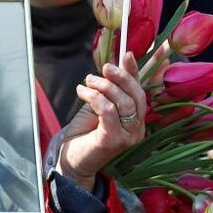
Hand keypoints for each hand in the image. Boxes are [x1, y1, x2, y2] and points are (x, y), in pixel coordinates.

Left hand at [59, 53, 144, 191]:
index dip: (135, 72)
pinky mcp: (113, 140)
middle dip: (120, 77)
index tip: (127, 54)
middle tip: (103, 68)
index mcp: (137, 119)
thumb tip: (116, 64)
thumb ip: (110, 88)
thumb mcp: (100, 104)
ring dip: (104, 86)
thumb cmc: (85, 131)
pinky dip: (95, 97)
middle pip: (136, 96)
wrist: (72, 158)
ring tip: (88, 81)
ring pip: (123, 102)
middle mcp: (137, 129)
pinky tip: (82, 92)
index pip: (140, 91)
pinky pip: (108, 111)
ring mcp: (127, 137)